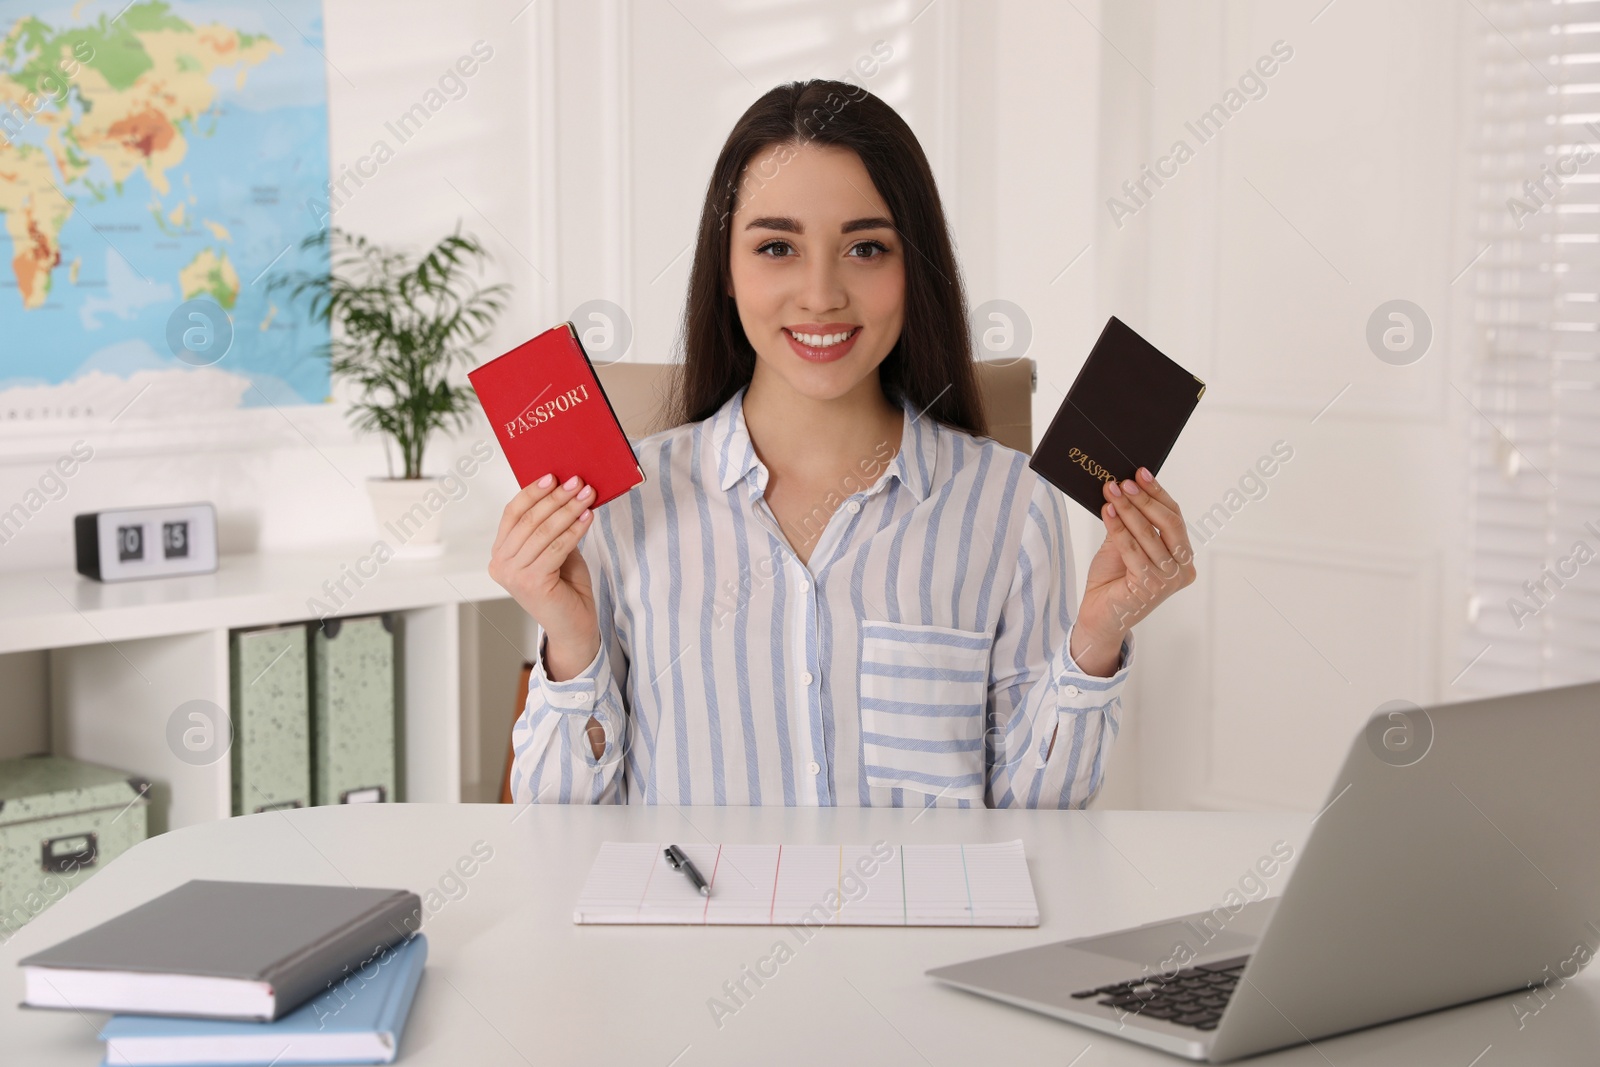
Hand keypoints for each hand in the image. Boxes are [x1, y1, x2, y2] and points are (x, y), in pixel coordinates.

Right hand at [488, 474, 599, 668]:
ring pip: (543, 531)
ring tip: (588, 495)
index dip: (532, 492)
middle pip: (528, 520)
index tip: (553, 476)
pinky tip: (588, 517)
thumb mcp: (555, 551)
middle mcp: (500, 565)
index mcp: (500, 554)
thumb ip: (552, 527)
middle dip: (556, 498)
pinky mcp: (532, 583)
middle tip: (578, 482)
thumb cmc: (565, 588)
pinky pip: (556, 547)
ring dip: (569, 510)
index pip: (512, 514)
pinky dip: (574, 529)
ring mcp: (513, 576)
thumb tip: (565, 491)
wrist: (574, 627)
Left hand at [1072, 467, 1196, 671]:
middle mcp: (1181, 570)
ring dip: (1128, 510)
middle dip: (1144, 499)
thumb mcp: (1123, 545)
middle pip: (1169, 524)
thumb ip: (1131, 523)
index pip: (1175, 518)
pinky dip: (1119, 529)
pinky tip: (1108, 513)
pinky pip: (1133, 550)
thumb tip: (1125, 488)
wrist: (1099, 616)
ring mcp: (1169, 581)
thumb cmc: (1112, 581)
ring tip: (1111, 492)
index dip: (1158, 494)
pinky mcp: (1150, 588)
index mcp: (1182, 558)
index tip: (1141, 473)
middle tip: (1124, 482)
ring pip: (1149, 536)